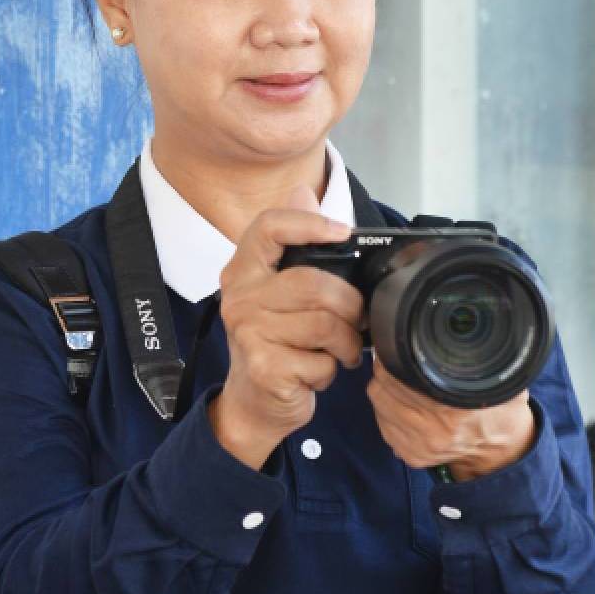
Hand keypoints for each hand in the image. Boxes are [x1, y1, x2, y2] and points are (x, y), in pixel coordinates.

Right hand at [209, 187, 364, 469]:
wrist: (253, 401)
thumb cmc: (274, 341)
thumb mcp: (281, 291)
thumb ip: (296, 245)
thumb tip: (302, 192)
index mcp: (243, 270)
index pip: (269, 227)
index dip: (309, 224)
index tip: (343, 233)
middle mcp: (239, 296)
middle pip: (315, 283)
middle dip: (350, 307)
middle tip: (355, 322)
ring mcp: (248, 332)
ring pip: (326, 323)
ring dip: (345, 343)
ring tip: (338, 350)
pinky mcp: (264, 366)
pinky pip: (321, 360)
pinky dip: (330, 370)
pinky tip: (316, 371)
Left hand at [367, 355, 535, 480]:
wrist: (502, 453)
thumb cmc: (501, 413)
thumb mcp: (502, 381)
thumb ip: (483, 359)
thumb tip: (466, 331)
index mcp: (454, 411)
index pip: (401, 377)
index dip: (392, 357)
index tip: (392, 345)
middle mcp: (433, 431)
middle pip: (382, 389)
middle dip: (383, 370)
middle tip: (390, 358)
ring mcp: (419, 447)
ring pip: (378, 404)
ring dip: (382, 388)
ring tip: (394, 377)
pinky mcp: (411, 456)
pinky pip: (383, 424)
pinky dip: (386, 409)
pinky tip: (400, 400)